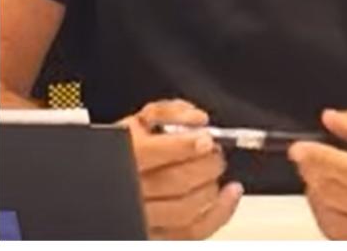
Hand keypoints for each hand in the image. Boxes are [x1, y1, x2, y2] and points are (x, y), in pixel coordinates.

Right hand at [118, 98, 242, 239]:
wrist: (115, 176)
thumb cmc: (133, 147)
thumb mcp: (143, 119)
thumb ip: (170, 112)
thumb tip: (198, 120)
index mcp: (127, 156)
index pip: (154, 153)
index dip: (186, 146)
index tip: (205, 139)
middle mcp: (132, 190)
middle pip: (177, 182)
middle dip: (207, 164)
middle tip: (214, 152)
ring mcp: (144, 216)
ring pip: (186, 209)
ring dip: (211, 187)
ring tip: (214, 169)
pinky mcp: (157, 234)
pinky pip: (192, 232)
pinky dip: (219, 212)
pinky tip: (231, 193)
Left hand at [289, 106, 346, 239]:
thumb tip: (334, 120)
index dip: (318, 159)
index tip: (301, 150)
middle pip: (339, 196)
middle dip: (314, 176)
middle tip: (308, 161)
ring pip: (336, 222)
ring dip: (318, 199)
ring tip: (318, 181)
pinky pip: (345, 240)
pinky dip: (330, 221)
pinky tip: (331, 205)